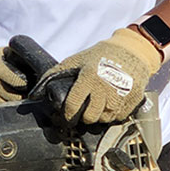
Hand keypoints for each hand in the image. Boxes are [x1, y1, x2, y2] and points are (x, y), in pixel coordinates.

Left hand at [38, 28, 160, 124]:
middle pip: (90, 117)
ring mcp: (121, 95)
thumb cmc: (100, 55)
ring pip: (104, 120)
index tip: (66, 117)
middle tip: (83, 110)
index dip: (67, 116)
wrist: (132, 50)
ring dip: (99, 116)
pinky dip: (113, 114)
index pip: (73, 106)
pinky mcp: (133, 100)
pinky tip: (110, 103)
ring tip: (97, 105)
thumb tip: (35, 93)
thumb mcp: (76, 60)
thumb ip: (55, 74)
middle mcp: (105, 87)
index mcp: (89, 77)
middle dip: (84, 116)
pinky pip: (119, 118)